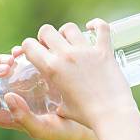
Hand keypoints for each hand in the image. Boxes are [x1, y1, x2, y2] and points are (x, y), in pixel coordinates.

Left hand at [0, 46, 99, 139]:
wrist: (83, 121)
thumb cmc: (60, 132)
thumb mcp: (41, 129)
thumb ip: (23, 117)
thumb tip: (7, 96)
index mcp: (6, 113)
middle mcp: (11, 97)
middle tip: (6, 68)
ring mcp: (22, 84)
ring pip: (4, 67)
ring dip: (4, 59)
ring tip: (14, 57)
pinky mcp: (35, 73)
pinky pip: (21, 59)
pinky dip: (20, 52)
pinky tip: (24, 52)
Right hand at [20, 19, 135, 129]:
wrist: (111, 114)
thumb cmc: (85, 115)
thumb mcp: (61, 106)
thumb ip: (55, 97)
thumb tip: (52, 100)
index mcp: (51, 69)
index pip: (29, 45)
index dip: (28, 47)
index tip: (34, 51)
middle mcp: (66, 56)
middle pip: (47, 30)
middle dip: (45, 36)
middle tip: (49, 45)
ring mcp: (86, 51)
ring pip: (69, 27)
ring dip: (66, 33)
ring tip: (69, 41)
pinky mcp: (104, 51)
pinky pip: (101, 28)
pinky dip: (96, 25)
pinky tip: (92, 27)